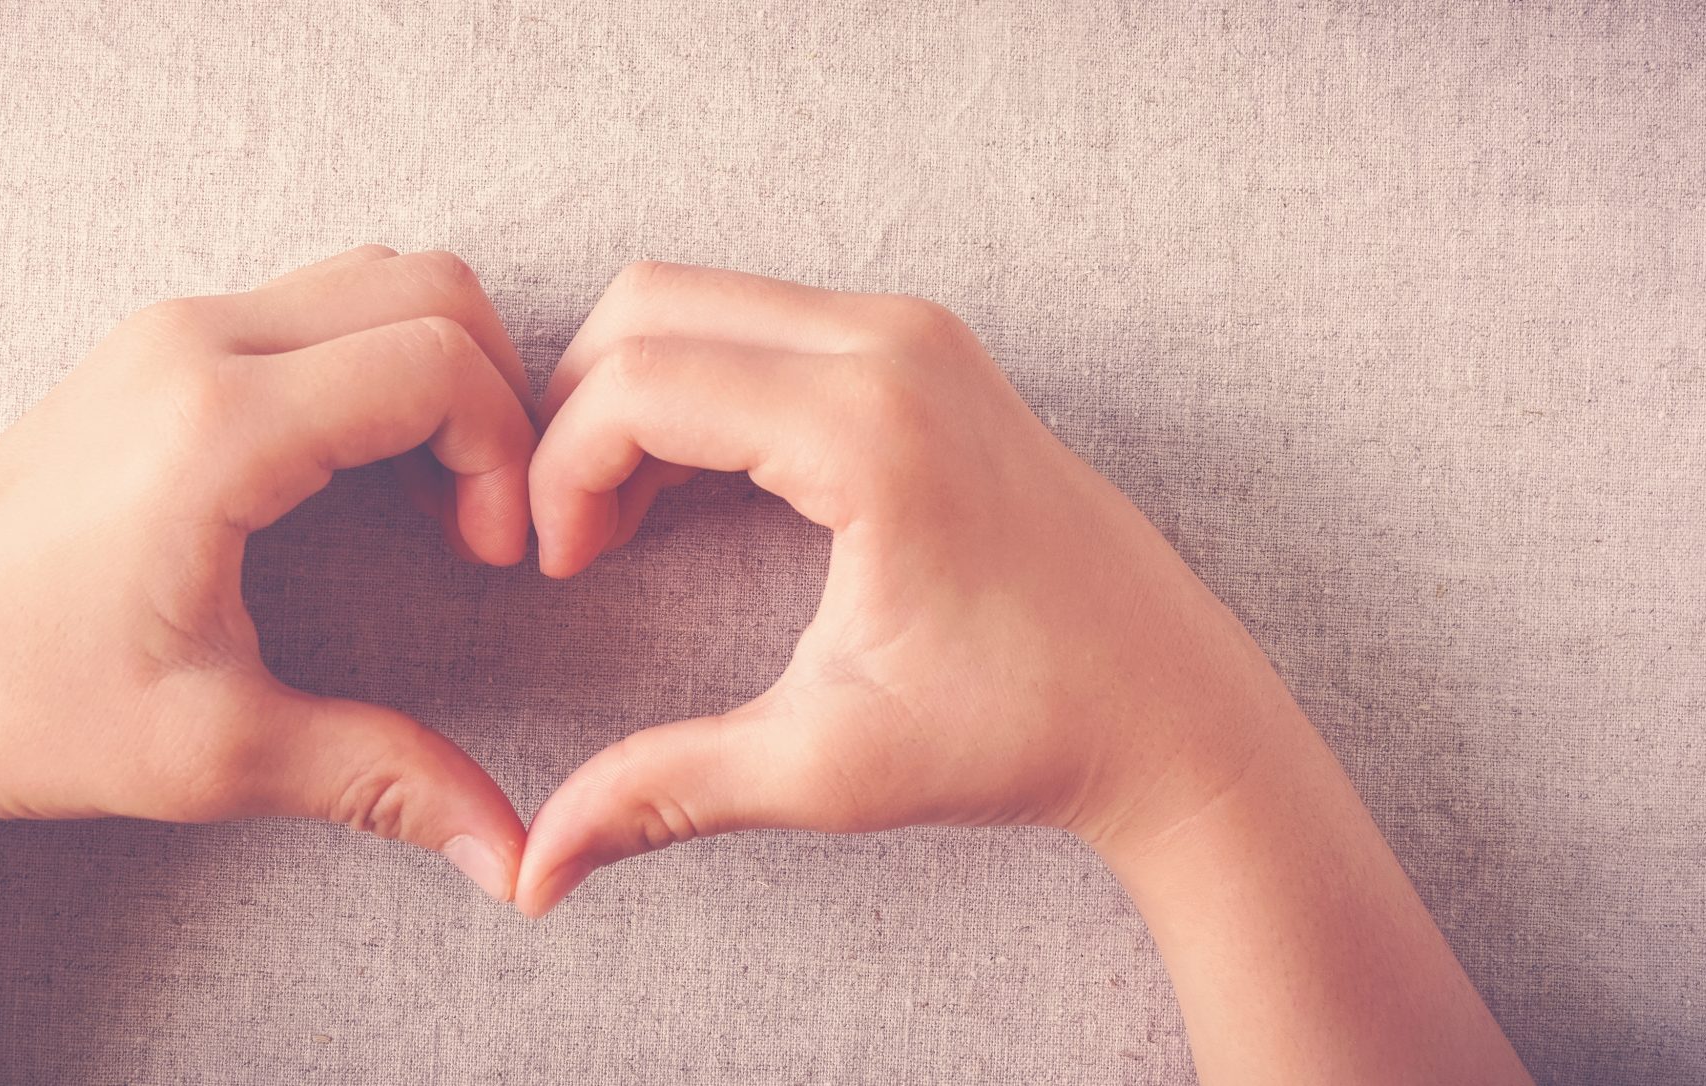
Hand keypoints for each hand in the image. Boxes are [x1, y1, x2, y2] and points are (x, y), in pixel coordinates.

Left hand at [0, 244, 536, 897]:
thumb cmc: (20, 709)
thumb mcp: (215, 754)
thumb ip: (380, 779)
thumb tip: (512, 861)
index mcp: (214, 425)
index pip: (437, 365)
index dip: (509, 458)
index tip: (494, 559)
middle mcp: (190, 343)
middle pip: (427, 290)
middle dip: (496, 398)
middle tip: (484, 524)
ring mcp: (163, 333)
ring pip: (373, 281)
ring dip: (439, 372)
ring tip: (436, 502)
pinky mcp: (148, 350)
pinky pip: (312, 307)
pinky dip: (378, 366)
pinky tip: (366, 482)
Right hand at [513, 261, 1313, 915]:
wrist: (1169, 709)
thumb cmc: (1018, 733)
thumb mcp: (825, 768)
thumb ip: (664, 794)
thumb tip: (536, 872)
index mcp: (869, 430)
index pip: (638, 386)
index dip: (558, 474)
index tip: (557, 570)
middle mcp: (894, 347)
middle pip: (649, 305)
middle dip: (574, 414)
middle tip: (570, 539)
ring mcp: (916, 335)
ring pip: (698, 299)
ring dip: (632, 397)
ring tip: (616, 527)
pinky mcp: (926, 350)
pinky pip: (760, 321)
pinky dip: (694, 386)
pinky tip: (682, 497)